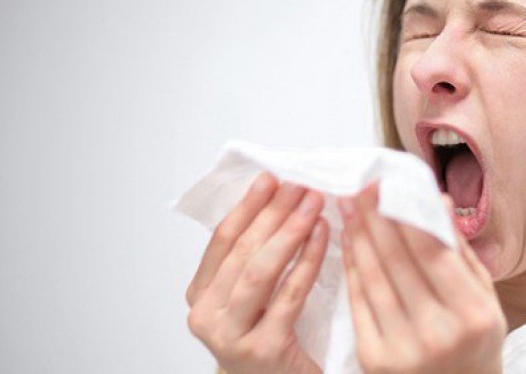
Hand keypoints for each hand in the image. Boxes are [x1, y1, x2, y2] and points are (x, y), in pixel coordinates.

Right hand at [185, 172, 328, 373]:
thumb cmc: (272, 339)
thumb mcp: (253, 297)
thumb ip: (255, 257)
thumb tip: (279, 199)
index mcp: (200, 296)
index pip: (222, 240)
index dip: (247, 206)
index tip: (270, 178)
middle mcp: (206, 317)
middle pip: (241, 251)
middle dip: (273, 213)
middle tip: (300, 185)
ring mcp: (230, 337)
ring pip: (259, 272)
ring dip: (289, 232)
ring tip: (313, 204)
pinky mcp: (263, 350)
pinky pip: (289, 296)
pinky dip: (307, 261)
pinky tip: (323, 238)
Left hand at [340, 185, 506, 373]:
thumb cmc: (476, 343)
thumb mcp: (484, 298)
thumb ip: (459, 252)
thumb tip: (437, 200)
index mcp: (472, 314)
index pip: (431, 251)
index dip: (404, 213)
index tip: (386, 184)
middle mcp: (438, 333)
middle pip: (397, 260)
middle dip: (374, 217)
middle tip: (360, 186)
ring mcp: (404, 350)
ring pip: (373, 279)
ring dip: (357, 237)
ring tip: (349, 207)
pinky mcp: (375, 361)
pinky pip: (359, 304)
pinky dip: (352, 269)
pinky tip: (348, 243)